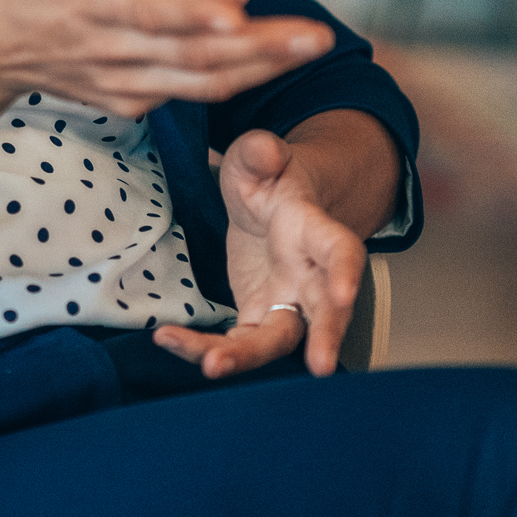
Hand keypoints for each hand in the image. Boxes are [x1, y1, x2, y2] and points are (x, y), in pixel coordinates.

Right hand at [0, 0, 334, 119]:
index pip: (149, 12)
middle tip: (316, 37)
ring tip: (311, 45)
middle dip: (260, 48)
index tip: (238, 14)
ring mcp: (125, 81)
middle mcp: (112, 50)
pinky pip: (190, 89)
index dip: (194, 15)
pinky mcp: (133, 99)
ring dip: (261, 67)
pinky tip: (263, 40)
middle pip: (194, 55)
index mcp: (89, 2)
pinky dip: (231, 72)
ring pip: (202, 81)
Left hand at [152, 130, 366, 378]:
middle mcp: (310, 277)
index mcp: (315, 231)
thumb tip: (264, 149)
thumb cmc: (268, 182)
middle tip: (320, 367)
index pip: (341, 253)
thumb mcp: (257, 157)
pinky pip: (238, 342)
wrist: (269, 209)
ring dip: (249, 358)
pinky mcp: (257, 318)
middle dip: (326, 338)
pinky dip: (207, 348)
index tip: (346, 297)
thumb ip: (259, 153)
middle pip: (325, 311)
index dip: (348, 274)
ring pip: (277, 339)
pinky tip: (168, 339)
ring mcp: (286, 302)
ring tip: (211, 366)